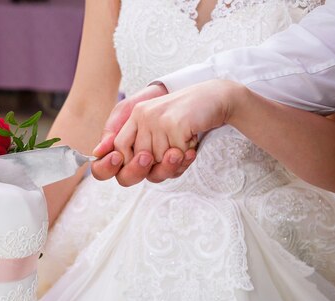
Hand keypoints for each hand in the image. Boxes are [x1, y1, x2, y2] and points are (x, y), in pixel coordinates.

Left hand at [92, 80, 243, 185]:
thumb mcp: (162, 134)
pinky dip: (187, 155)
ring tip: (186, 145)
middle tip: (176, 155)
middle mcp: (142, 115)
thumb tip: (133, 167)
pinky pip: (175, 156)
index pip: (118, 147)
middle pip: (139, 160)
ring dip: (176, 160)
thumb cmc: (188, 121)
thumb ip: (145, 151)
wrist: (216, 98)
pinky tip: (193, 141)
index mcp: (135, 116)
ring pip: (158, 160)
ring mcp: (156, 118)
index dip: (128, 163)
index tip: (147, 165)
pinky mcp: (172, 123)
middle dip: (160, 166)